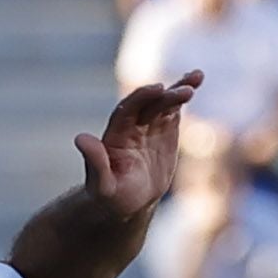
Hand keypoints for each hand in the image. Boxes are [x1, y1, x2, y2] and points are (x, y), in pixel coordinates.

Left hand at [78, 71, 202, 217]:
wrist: (130, 201)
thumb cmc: (112, 196)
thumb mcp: (102, 185)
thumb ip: (95, 163)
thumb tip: (80, 139)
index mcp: (116, 134)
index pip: (128, 109)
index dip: (142, 98)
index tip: (158, 89)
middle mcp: (132, 123)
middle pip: (150, 104)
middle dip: (166, 96)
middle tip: (185, 91)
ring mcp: (149, 123)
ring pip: (164, 102)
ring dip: (179, 90)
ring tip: (197, 77)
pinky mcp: (165, 127)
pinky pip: (175, 108)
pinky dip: (184, 94)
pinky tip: (197, 80)